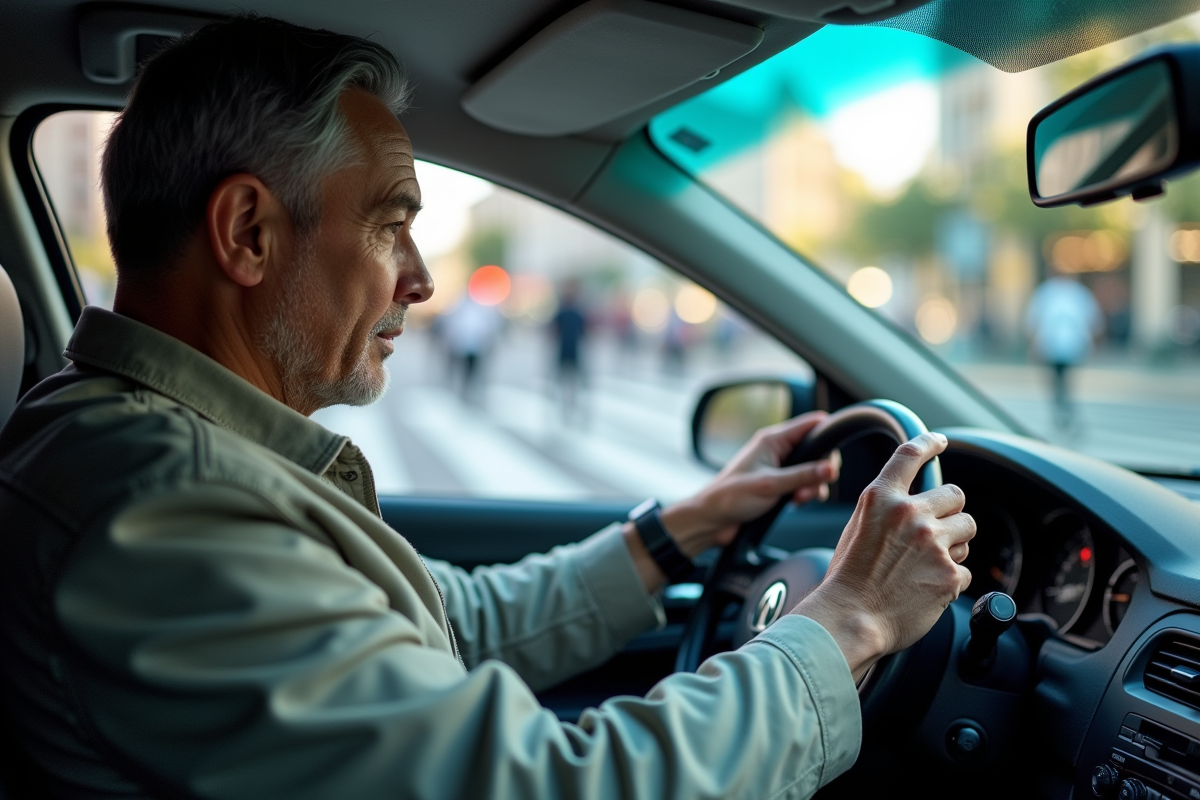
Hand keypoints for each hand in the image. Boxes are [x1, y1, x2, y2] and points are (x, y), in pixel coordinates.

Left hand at [663, 411, 839, 556]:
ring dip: (813, 486)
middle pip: (816, 450)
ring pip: (812, 470)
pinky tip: (796, 503)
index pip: (811, 424)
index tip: (836, 454)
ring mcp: (778, 468)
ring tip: (799, 499)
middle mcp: (777, 450)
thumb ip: (802, 476)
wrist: (712, 520)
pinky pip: (803, 484)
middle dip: (820, 470)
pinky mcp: (779, 485)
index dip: (828, 434)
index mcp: (772, 440)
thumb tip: (830, 468)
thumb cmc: (730, 497)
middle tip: (810, 488)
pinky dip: (805, 494)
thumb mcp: (770, 485)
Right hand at [793, 432, 973, 680]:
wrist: (851, 618)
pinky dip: (950, 579)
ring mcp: (932, 543)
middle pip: (955, 495)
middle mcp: (910, 514)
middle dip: (950, 513)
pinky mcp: (949, 573)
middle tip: (935, 533)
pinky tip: (925, 588)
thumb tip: (912, 503)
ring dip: (955, 544)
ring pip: (967, 530)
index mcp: (881, 499)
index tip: (939, 442)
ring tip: (927, 564)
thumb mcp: (857, 529)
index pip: (910, 455)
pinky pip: (964, 568)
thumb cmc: (848, 580)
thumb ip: (886, 510)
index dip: (929, 444)